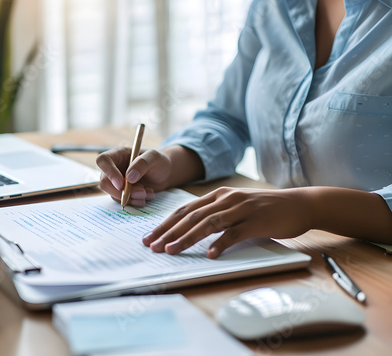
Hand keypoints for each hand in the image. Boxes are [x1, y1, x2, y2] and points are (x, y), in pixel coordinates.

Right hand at [96, 147, 172, 206]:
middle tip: (142, 193)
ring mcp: (116, 182)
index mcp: (118, 154)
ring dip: (132, 197)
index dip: (109, 173)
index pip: (103, 161)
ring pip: (114, 194)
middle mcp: (114, 168)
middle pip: (104, 182)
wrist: (165, 174)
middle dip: (122, 191)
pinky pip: (122, 201)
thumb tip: (129, 178)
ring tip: (149, 192)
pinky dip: (135, 201)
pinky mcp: (122, 193)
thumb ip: (142, 163)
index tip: (121, 184)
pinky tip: (148, 195)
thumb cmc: (159, 161)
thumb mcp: (155, 157)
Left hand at [142, 187, 311, 257]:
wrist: (299, 204)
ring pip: (208, 224)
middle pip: (192, 216)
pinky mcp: (256, 221)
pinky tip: (210, 254)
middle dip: (169, 232)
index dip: (166, 223)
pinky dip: (221, 243)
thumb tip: (190, 228)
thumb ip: (215, 213)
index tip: (150, 237)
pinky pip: (235, 233)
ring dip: (187, 238)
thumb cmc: (264, 208)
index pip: (185, 210)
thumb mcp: (235, 205)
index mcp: (218, 195)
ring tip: (172, 251)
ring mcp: (241, 209)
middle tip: (153, 246)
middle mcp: (227, 199)